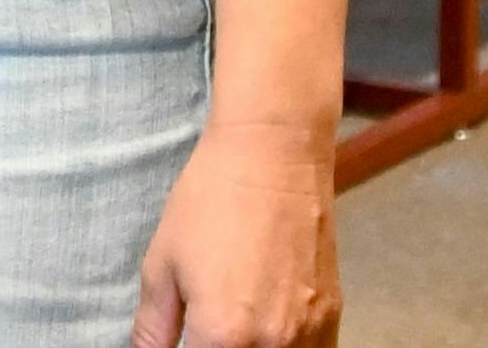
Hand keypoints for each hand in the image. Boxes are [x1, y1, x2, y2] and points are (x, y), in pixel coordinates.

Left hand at [133, 119, 339, 347]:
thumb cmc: (207, 204)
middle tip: (206, 333)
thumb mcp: (161, 264)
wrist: (273, 158)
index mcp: (223, 336)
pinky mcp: (334, 317)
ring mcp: (310, 335)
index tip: (187, 341)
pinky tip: (266, 331)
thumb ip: (153, 328)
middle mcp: (274, 346)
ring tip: (235, 328)